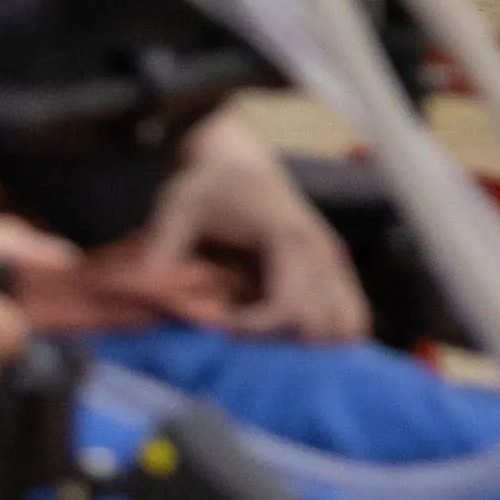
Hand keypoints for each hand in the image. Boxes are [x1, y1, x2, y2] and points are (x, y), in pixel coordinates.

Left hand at [127, 116, 367, 343]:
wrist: (236, 156)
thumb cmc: (208, 184)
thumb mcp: (177, 207)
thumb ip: (161, 248)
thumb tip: (150, 291)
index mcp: (286, 237)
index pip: (288, 307)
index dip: (254, 329)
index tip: (221, 324)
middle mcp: (319, 250)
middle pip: (320, 325)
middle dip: (280, 343)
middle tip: (243, 336)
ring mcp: (331, 257)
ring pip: (345, 321)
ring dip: (309, 342)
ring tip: (268, 338)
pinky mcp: (333, 264)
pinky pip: (350, 310)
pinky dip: (329, 330)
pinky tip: (293, 335)